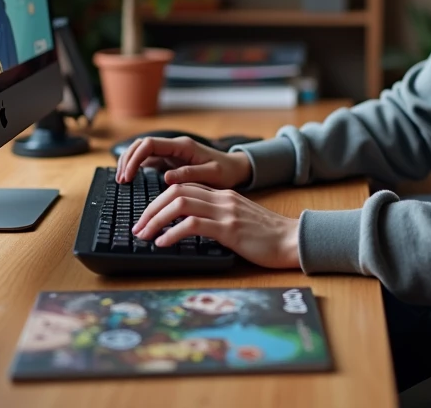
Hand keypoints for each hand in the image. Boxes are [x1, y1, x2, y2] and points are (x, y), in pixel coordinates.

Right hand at [115, 135, 251, 187]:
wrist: (235, 169)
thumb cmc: (226, 171)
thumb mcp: (212, 174)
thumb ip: (190, 174)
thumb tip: (166, 178)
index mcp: (182, 146)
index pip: (150, 144)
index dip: (134, 159)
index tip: (127, 176)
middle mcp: (174, 147)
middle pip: (141, 145)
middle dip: (127, 159)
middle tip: (121, 180)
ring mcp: (171, 153)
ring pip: (142, 151)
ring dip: (129, 162)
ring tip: (122, 180)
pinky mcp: (170, 161)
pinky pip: (148, 160)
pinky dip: (137, 167)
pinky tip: (131, 179)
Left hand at [132, 183, 299, 268]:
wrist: (293, 240)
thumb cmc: (267, 236)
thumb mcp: (239, 219)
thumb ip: (217, 217)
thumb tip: (190, 227)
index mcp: (223, 195)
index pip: (183, 187)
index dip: (159, 200)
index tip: (147, 217)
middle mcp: (221, 198)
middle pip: (175, 191)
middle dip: (151, 208)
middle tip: (137, 227)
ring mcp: (225, 212)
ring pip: (179, 204)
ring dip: (156, 219)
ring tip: (144, 235)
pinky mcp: (229, 228)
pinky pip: (193, 225)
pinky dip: (172, 233)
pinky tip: (163, 243)